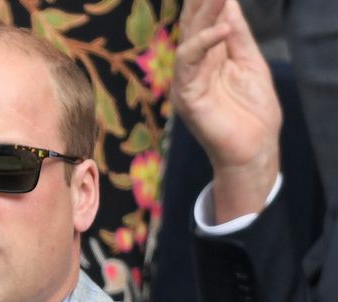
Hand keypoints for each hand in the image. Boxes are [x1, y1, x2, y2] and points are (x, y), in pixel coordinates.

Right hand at [172, 0, 280, 221]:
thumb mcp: (250, 62)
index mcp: (207, 58)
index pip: (201, 23)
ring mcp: (186, 81)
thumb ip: (238, 34)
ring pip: (189, 39)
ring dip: (204, 15)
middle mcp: (192, 67)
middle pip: (192, 26)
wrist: (254, 147)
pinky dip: (204, 43)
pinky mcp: (186, 95)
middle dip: (201, 2)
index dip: (205, 2)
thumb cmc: (253, 110)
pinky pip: (188, 63)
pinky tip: (222, 30)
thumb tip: (228, 1)